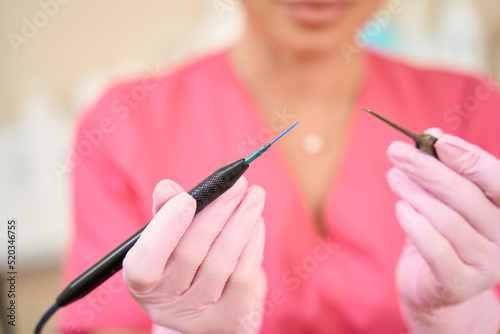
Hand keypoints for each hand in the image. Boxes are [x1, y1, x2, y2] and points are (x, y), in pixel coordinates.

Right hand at [122, 178, 266, 333]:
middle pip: (189, 254)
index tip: (188, 197)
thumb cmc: (186, 263)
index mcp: (142, 285)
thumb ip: (166, 212)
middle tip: (238, 184)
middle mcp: (164, 307)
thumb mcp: (170, 238)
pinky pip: (243, 276)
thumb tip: (167, 187)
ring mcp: (198, 318)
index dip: (165, 230)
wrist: (211, 306)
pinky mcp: (230, 320)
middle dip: (218, 212)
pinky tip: (257, 223)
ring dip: (242, 222)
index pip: (144, 264)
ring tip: (255, 195)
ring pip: (221, 262)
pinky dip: (252, 243)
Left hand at [386, 130, 499, 333]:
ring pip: (447, 220)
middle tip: (395, 152)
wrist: (434, 287)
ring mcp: (487, 264)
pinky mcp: (460, 284)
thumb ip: (443, 169)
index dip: (468, 158)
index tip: (436, 140)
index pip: (496, 179)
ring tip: (393, 177)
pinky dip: (415, 225)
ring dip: (414, 193)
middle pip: (465, 196)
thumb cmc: (440, 235)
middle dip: (427, 169)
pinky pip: (436, 249)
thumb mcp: (443, 200)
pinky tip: (400, 208)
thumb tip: (433, 134)